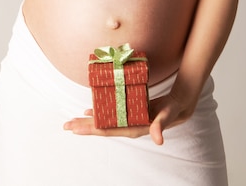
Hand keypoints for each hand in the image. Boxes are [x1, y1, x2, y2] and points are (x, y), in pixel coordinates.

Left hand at [63, 91, 193, 145]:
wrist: (179, 106)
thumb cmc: (172, 109)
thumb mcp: (168, 115)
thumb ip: (162, 125)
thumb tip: (158, 139)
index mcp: (134, 127)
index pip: (109, 130)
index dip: (92, 130)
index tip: (77, 129)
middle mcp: (128, 125)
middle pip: (102, 127)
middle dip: (84, 127)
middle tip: (66, 125)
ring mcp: (127, 120)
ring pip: (104, 121)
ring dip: (89, 122)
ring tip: (74, 121)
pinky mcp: (129, 112)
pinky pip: (110, 115)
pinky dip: (99, 113)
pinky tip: (90, 111)